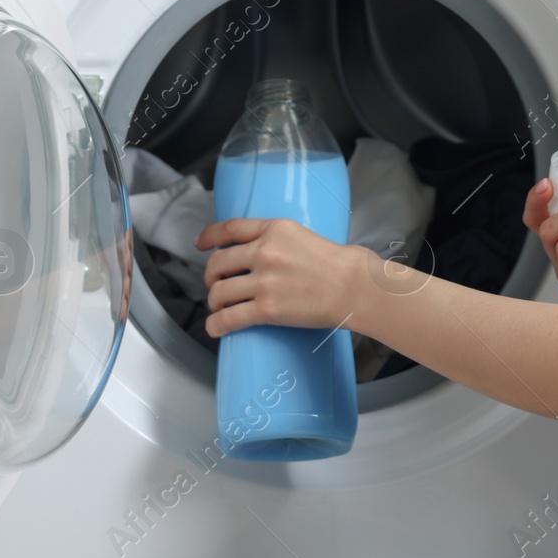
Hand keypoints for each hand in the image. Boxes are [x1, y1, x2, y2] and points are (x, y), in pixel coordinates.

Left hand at [195, 218, 361, 336]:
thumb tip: (285, 253)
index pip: (230, 229)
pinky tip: (215, 329)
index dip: (209, 237)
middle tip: (217, 285)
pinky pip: (228, 319)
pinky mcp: (267, 309)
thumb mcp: (311, 236)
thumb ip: (288, 241)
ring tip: (220, 308)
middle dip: (212, 277)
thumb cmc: (347, 265)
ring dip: (215, 302)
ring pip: (219, 292)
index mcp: (275, 229)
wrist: (358, 288)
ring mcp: (263, 281)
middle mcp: (264, 252)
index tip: (200, 244)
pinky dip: (216, 325)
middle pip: (218, 263)